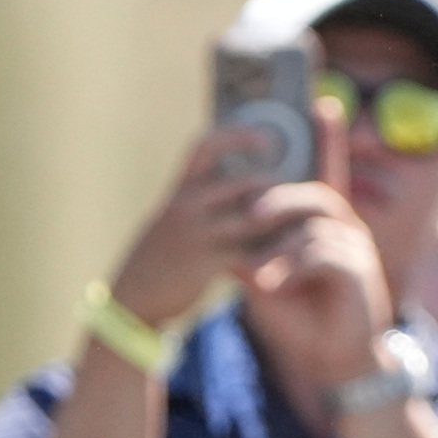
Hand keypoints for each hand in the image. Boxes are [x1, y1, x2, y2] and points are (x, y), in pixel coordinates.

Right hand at [103, 123, 314, 330]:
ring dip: (283, 216)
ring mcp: (196, 235)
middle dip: (277, 187)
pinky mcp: (207, 264)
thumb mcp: (174, 220)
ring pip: (255, 215)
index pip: (205, 146)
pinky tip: (291, 252)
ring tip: (306, 218)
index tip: (267, 140)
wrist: (130, 301)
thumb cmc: (161, 257)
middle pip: (245, 182)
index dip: (238, 137)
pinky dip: (274, 250)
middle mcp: (186, 207)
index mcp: (179, 191)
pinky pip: (252, 251)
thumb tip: (249, 184)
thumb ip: (204, 200)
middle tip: (305, 191)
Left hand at [238, 179, 398, 391]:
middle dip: (281, 201)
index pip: (304, 193)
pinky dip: (295, 268)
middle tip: (249, 215)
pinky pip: (325, 255)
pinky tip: (273, 285)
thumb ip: (251, 260)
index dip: (278, 188)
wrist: (331, 362)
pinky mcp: (361, 271)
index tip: (241, 198)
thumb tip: (219, 234)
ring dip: (280, 250)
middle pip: (316, 197)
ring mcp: (356, 250)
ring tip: (255, 274)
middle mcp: (345, 232)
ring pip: (315, 230)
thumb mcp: (266, 287)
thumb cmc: (300, 322)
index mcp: (324, 229)